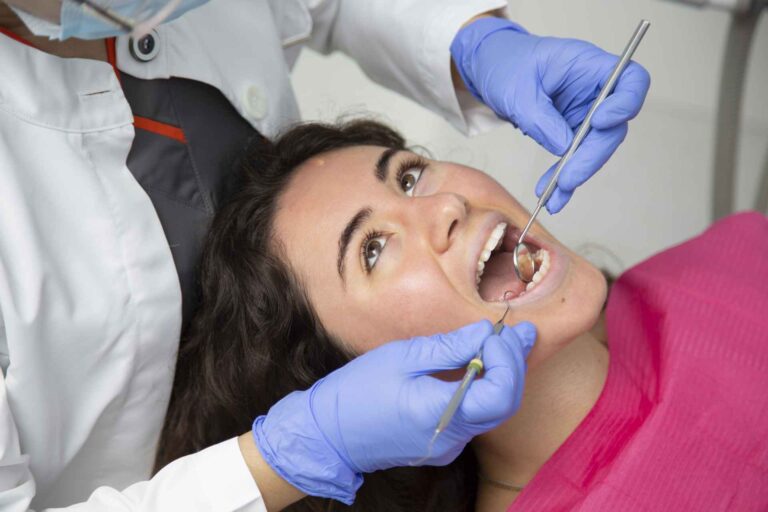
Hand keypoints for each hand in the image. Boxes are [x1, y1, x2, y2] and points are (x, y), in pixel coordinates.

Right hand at [252, 320, 535, 503]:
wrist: (328, 434)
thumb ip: (449, 347)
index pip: (500, 394)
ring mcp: (448, 445)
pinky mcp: (442, 444)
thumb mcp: (401, 357)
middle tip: (521, 332)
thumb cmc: (356, 391)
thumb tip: (485, 332)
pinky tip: (483, 366)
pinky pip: (475, 417)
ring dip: (503, 376)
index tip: (497, 334)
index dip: (508, 361)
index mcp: (439, 413)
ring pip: (493, 412)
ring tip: (507, 343)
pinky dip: (485, 390)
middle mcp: (450, 436)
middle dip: (515, 365)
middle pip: (504, 404)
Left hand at [451, 18, 650, 212]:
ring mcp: (585, 113)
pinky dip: (563, 178)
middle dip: (591, 156)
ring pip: (595, 148)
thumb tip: (564, 148)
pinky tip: (552, 197)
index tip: (600, 122)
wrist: (492, 70)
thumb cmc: (507, 64)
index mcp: (589, 64)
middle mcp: (594, 90)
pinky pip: (574, 158)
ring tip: (554, 197)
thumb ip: (541, 117)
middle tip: (568, 179)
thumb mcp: (518, 89)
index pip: (631, 80)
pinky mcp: (572, 132)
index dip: (626, 103)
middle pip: (612, 126)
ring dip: (576, 174)